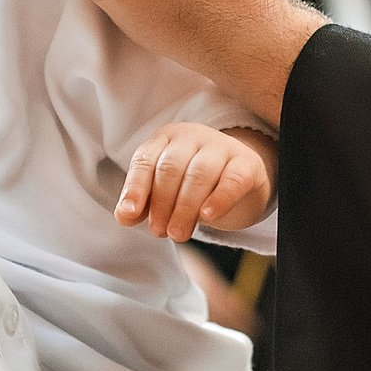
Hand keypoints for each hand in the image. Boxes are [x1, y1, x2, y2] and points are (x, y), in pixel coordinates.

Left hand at [118, 125, 274, 241]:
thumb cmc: (194, 186)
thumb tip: (124, 217)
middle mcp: (192, 137)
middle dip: (161, 203)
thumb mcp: (164, 193)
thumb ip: (142, 204)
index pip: (145, 160)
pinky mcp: (247, 163)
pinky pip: (233, 179)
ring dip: (185, 207)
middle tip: (159, 232)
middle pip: (171, 168)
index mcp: (165, 140)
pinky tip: (208, 215)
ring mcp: (221, 147)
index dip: (135, 188)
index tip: (129, 213)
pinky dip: (219, 198)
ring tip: (178, 233)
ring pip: (199, 174)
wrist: (240, 182)